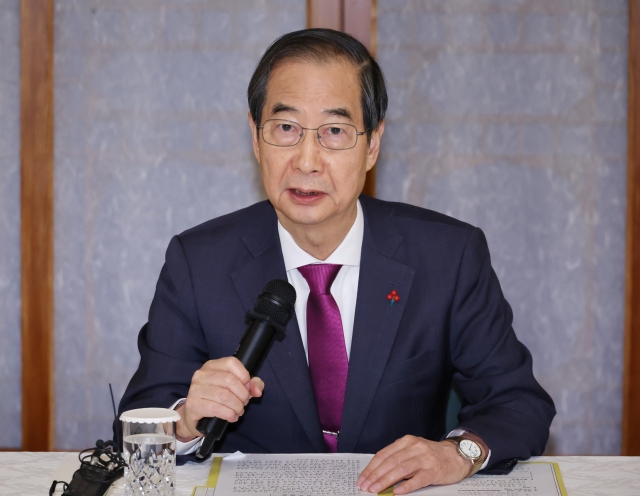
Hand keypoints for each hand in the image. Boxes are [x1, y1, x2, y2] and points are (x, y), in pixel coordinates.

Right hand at [175, 357, 263, 441]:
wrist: (196, 418)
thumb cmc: (217, 400)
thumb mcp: (236, 389)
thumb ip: (251, 385)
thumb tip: (257, 390)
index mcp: (212, 366)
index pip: (231, 363)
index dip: (244, 376)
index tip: (248, 388)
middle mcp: (201, 374)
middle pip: (229, 380)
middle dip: (242, 394)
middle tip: (244, 403)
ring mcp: (195, 389)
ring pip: (223, 395)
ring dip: (236, 406)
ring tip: (238, 411)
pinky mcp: (192, 404)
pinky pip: (215, 408)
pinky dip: (228, 414)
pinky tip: (232, 417)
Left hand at [356, 436, 471, 493]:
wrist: (457, 455)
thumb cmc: (431, 455)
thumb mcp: (413, 451)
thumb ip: (397, 459)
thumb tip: (377, 475)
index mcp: (406, 441)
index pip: (384, 454)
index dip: (371, 467)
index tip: (362, 478)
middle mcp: (414, 447)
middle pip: (391, 461)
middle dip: (375, 475)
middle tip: (366, 486)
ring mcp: (425, 458)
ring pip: (402, 469)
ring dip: (386, 480)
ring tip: (376, 490)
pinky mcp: (435, 470)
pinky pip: (419, 479)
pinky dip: (407, 486)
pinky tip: (397, 492)